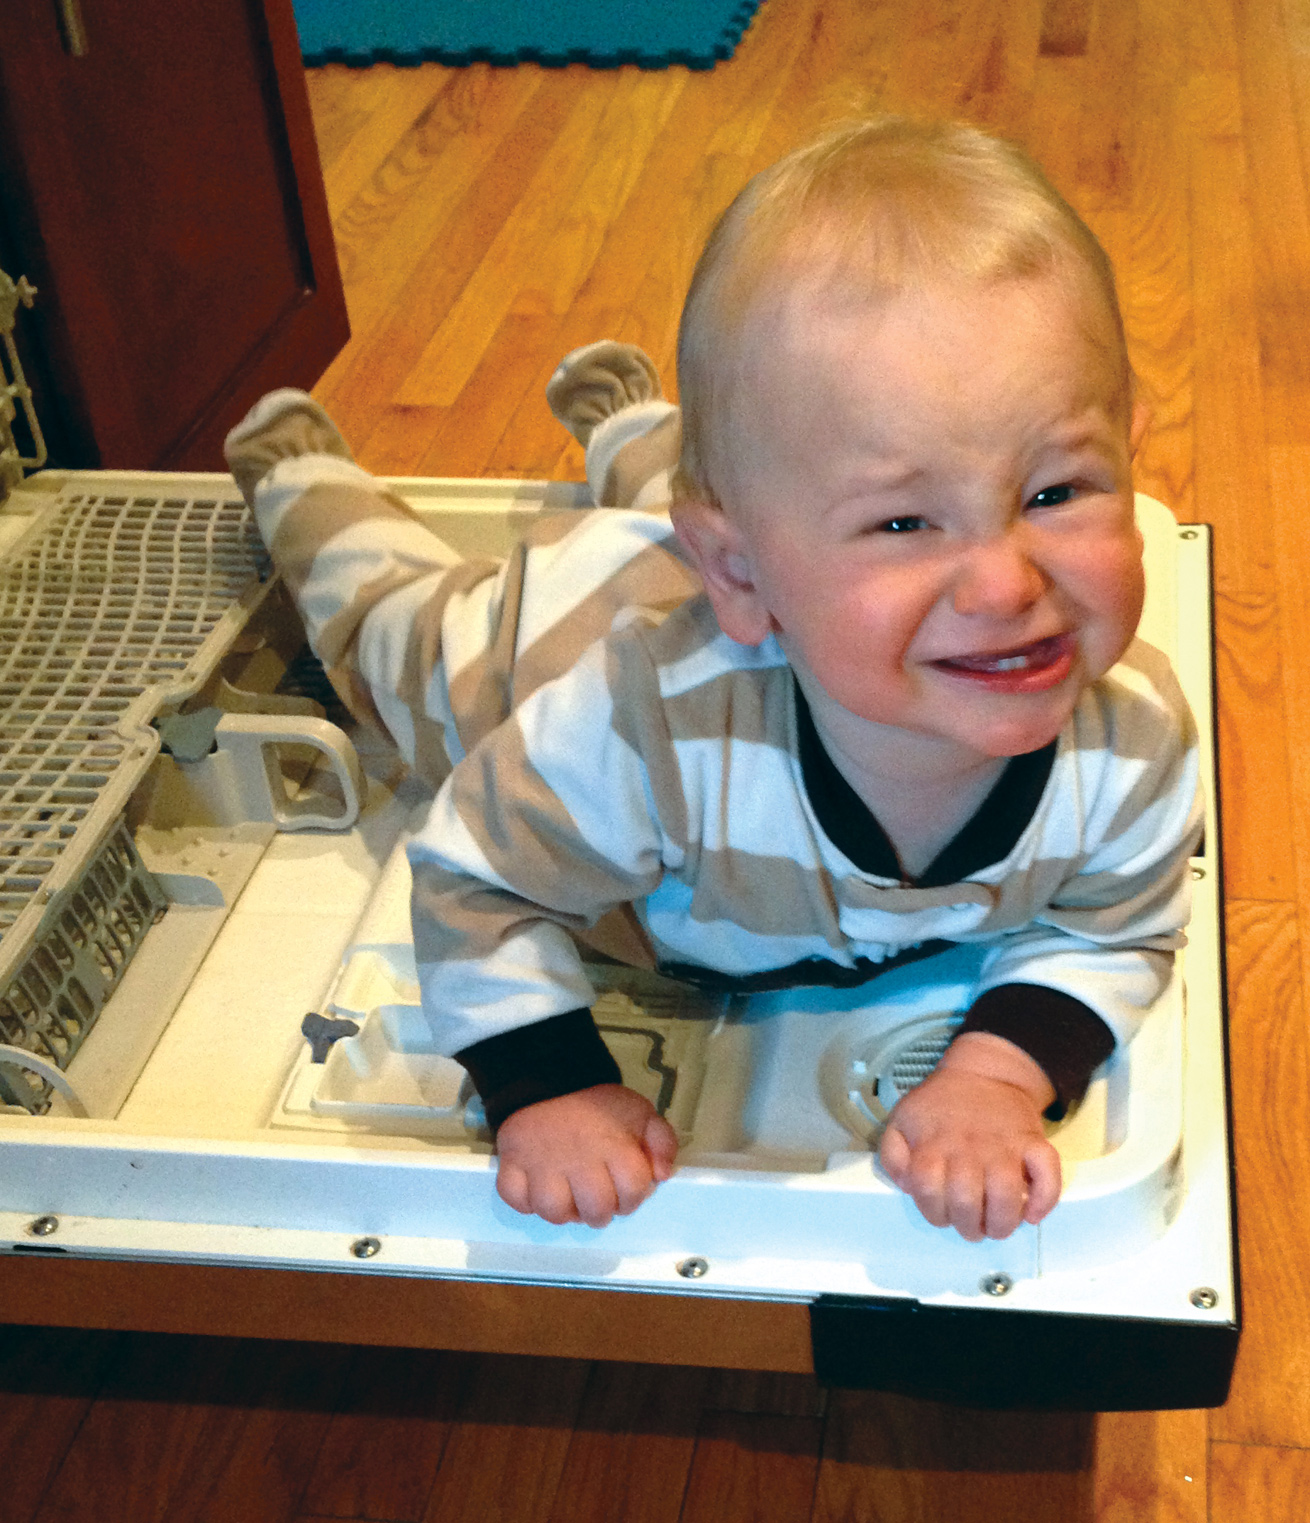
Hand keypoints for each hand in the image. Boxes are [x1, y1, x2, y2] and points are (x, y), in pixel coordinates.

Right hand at [495, 1083, 677, 1227]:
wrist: (553, 1081)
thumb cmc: (600, 1105)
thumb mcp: (640, 1113)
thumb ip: (662, 1141)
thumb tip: (662, 1175)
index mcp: (614, 1146)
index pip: (633, 1192)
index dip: (634, 1197)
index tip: (625, 1188)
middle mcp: (579, 1159)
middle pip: (596, 1211)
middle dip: (601, 1212)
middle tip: (596, 1198)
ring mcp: (541, 1163)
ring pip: (553, 1212)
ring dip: (563, 1212)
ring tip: (568, 1198)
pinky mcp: (511, 1163)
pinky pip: (516, 1200)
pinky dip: (526, 1203)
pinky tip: (538, 1189)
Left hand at [878, 1032, 1061, 1241]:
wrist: (983, 1072)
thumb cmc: (940, 1104)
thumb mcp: (901, 1121)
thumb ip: (894, 1156)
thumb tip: (908, 1187)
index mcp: (932, 1144)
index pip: (928, 1192)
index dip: (933, 1213)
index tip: (942, 1216)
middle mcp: (967, 1147)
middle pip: (966, 1201)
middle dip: (968, 1227)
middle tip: (972, 1227)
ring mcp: (1003, 1145)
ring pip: (1005, 1194)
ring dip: (1002, 1222)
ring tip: (997, 1227)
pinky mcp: (1033, 1142)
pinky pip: (1047, 1173)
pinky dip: (1045, 1199)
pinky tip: (1033, 1214)